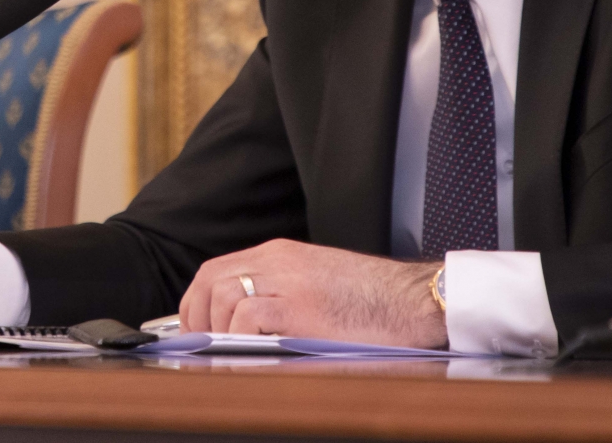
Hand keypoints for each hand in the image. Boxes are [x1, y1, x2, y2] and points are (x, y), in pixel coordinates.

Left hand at [179, 239, 447, 348]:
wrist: (417, 300)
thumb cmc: (375, 300)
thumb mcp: (318, 283)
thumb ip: (282, 293)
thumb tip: (244, 326)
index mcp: (282, 254)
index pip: (217, 269)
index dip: (197, 302)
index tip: (195, 329)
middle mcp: (280, 261)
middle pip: (211, 279)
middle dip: (196, 316)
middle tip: (199, 346)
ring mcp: (290, 282)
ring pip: (224, 295)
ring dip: (215, 329)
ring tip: (223, 355)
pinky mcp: (303, 308)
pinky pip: (250, 317)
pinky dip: (237, 338)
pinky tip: (243, 356)